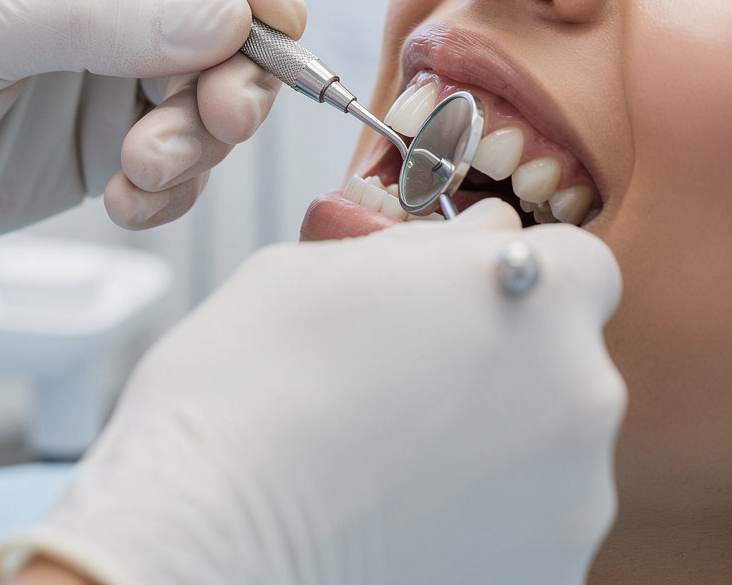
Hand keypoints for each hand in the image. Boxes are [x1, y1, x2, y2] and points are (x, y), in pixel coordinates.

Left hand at [0, 0, 304, 281]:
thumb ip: (99, 20)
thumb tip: (227, 18)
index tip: (273, 16)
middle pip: (236, 10)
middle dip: (243, 70)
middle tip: (219, 119)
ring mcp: (119, 68)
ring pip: (223, 92)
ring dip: (203, 141)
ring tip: (139, 172)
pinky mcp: (114, 138)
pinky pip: (190, 162)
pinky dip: (175, 189)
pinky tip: (122, 201)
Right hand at [0, 200, 624, 584]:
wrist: (204, 536)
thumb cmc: (244, 388)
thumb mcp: (318, 265)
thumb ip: (422, 245)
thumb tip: (481, 233)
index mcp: (530, 295)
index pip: (577, 260)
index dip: (517, 271)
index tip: (462, 290)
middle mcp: (579, 394)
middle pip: (563, 354)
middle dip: (500, 351)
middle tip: (404, 368)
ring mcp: (572, 498)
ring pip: (545, 440)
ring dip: (492, 432)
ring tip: (389, 447)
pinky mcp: (543, 576)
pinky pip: (525, 517)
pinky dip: (479, 509)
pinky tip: (397, 505)